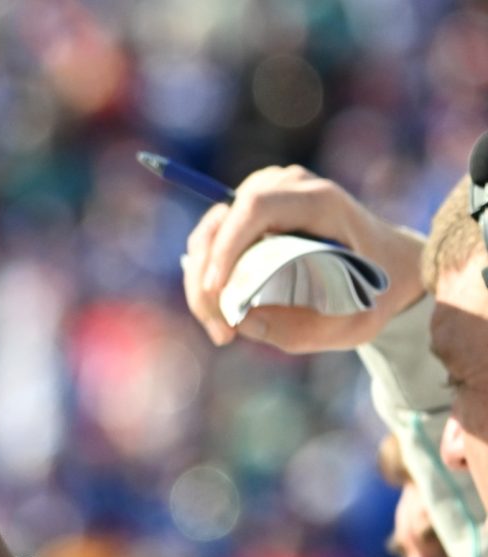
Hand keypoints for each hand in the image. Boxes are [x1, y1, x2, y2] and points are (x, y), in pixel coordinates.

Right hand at [180, 164, 426, 352]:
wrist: (391, 264)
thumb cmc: (374, 290)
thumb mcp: (348, 321)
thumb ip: (297, 327)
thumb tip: (239, 321)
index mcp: (320, 201)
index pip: (255, 207)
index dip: (226, 246)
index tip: (217, 291)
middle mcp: (288, 188)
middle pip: (220, 222)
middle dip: (205, 279)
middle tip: (221, 331)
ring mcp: (266, 197)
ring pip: (208, 235)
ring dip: (202, 284)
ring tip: (222, 329)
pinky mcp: (251, 214)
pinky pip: (212, 244)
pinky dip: (208, 280)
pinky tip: (224, 314)